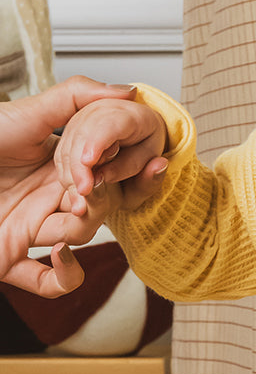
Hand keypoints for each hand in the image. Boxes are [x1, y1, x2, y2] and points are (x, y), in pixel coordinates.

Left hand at [0, 77, 164, 296]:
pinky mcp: (9, 257)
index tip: (102, 163)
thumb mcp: (24, 113)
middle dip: (99, 201)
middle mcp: (43, 196)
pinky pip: (49, 283)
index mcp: (52, 163)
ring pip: (80, 239)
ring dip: (81, 230)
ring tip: (67, 214)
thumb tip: (126, 91)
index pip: (101, 170)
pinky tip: (60, 258)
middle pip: (98, 206)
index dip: (110, 169)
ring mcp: (28, 227)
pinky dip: (64, 277)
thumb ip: (75, 96)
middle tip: (83, 189)